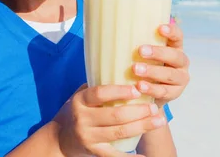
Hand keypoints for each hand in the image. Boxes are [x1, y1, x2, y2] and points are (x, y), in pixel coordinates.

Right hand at [53, 84, 167, 156]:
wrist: (60, 138)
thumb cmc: (76, 112)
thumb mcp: (80, 97)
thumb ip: (97, 87)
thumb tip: (125, 70)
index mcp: (79, 101)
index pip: (99, 94)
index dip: (119, 91)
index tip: (137, 89)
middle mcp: (82, 119)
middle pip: (114, 115)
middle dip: (138, 111)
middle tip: (154, 107)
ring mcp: (88, 137)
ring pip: (119, 132)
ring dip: (142, 126)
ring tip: (159, 121)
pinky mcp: (94, 152)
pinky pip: (115, 155)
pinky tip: (144, 155)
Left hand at [133, 19, 189, 106]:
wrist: (147, 92)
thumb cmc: (143, 63)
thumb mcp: (142, 52)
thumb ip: (137, 42)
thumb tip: (115, 29)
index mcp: (175, 47)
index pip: (178, 36)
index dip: (172, 32)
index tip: (160, 28)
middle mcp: (181, 62)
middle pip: (175, 56)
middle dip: (158, 53)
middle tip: (140, 51)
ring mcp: (180, 79)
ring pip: (170, 75)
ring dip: (153, 71)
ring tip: (135, 69)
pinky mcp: (175, 94)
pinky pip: (164, 91)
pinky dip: (151, 89)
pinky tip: (139, 86)